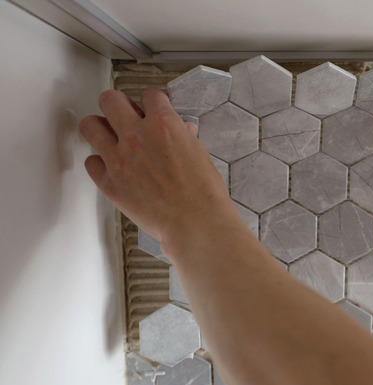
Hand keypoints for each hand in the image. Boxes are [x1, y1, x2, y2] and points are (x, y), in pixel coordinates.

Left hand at [79, 89, 235, 246]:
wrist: (195, 222)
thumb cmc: (203, 192)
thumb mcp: (199, 154)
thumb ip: (183, 137)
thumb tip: (180, 131)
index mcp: (164, 124)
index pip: (149, 95)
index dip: (152, 100)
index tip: (153, 107)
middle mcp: (137, 136)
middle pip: (110, 100)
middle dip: (119, 104)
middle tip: (124, 114)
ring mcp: (119, 158)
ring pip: (90, 125)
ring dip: (100, 127)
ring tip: (109, 136)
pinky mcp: (109, 182)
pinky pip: (91, 161)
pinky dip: (100, 162)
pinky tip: (111, 165)